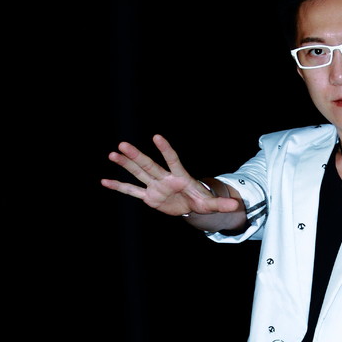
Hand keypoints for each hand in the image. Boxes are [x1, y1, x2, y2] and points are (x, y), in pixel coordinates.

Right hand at [102, 134, 236, 216]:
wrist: (192, 205)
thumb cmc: (202, 201)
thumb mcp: (212, 204)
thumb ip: (221, 203)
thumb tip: (237, 205)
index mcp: (180, 177)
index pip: (172, 160)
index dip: (165, 149)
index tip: (157, 137)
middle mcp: (165, 179)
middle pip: (149, 166)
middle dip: (137, 157)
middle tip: (123, 145)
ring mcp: (155, 187)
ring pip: (138, 174)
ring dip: (126, 165)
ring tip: (112, 154)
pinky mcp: (150, 197)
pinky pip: (133, 191)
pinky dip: (120, 187)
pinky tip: (105, 181)